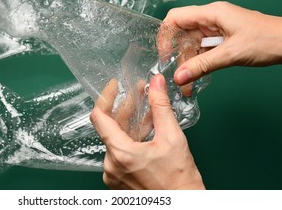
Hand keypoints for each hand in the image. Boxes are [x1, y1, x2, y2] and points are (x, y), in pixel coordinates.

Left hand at [90, 74, 204, 189]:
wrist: (182, 206)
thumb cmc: (179, 181)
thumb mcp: (172, 138)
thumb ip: (161, 107)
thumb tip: (156, 84)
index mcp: (120, 154)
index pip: (99, 117)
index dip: (106, 97)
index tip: (114, 86)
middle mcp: (111, 165)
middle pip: (110, 128)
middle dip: (126, 108)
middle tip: (140, 93)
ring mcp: (113, 174)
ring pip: (116, 140)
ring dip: (131, 124)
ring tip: (148, 111)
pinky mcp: (118, 180)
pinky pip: (120, 153)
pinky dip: (131, 140)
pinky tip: (146, 130)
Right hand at [159, 1, 281, 85]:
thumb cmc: (270, 39)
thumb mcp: (231, 54)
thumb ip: (202, 65)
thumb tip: (179, 76)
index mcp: (212, 13)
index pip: (176, 18)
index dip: (165, 35)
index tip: (163, 55)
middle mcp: (213, 19)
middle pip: (183, 34)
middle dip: (177, 55)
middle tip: (176, 75)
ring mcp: (219, 30)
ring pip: (193, 44)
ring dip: (188, 62)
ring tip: (187, 83)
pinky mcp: (226, 40)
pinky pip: (205, 51)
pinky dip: (200, 63)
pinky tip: (198, 77)